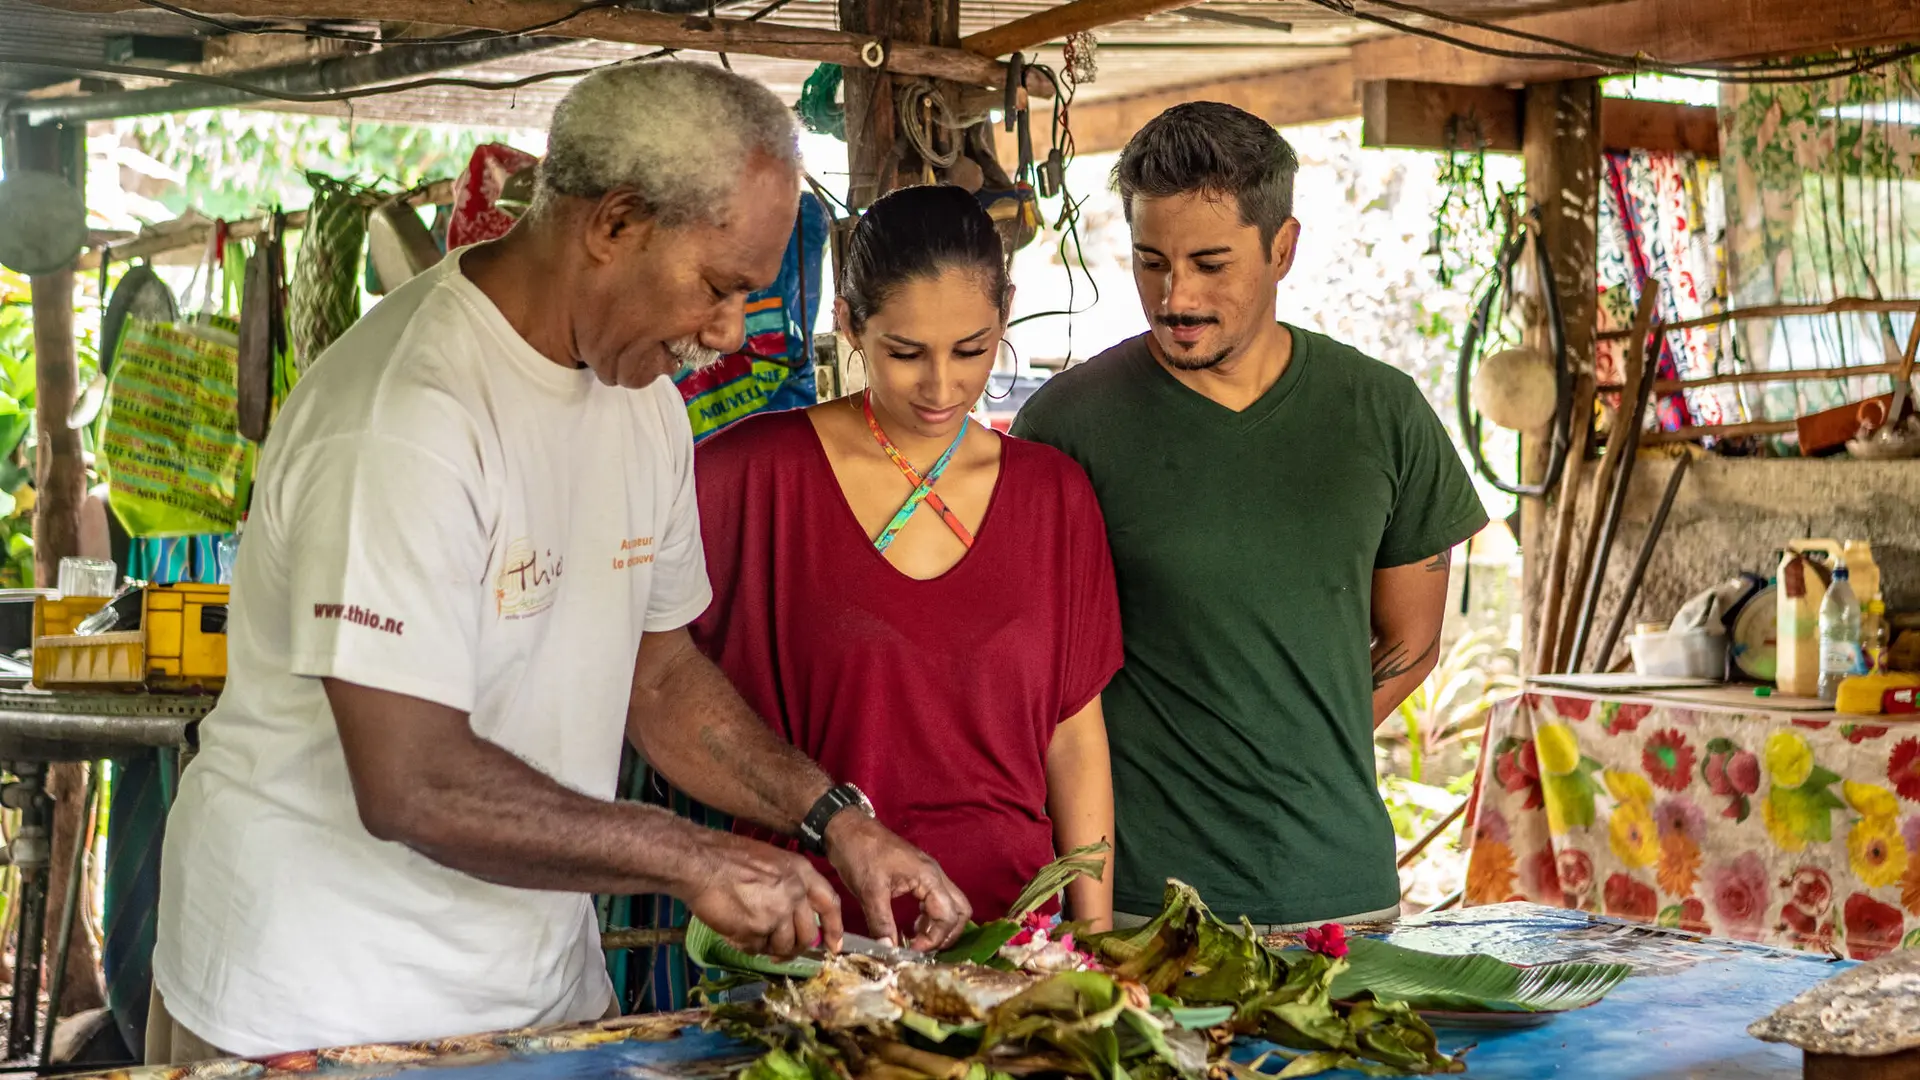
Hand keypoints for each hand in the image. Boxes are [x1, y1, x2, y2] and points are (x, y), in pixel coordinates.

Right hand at [686, 834, 843, 958]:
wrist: (700, 862)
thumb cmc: (727, 857)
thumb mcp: (770, 861)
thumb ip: (787, 886)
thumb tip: (791, 917)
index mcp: (801, 871)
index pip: (830, 904)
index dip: (834, 928)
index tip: (833, 947)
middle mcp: (796, 892)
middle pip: (808, 934)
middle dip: (794, 947)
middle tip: (779, 952)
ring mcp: (778, 912)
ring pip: (784, 946)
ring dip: (767, 948)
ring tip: (748, 936)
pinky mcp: (758, 928)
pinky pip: (758, 949)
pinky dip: (746, 946)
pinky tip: (733, 933)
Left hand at [825, 814, 970, 950]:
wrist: (847, 829)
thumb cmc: (860, 854)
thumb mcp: (869, 892)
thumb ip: (881, 923)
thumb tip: (890, 951)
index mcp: (928, 877)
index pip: (947, 915)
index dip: (934, 938)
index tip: (913, 951)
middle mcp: (935, 875)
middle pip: (960, 910)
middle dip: (947, 933)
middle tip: (923, 948)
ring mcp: (928, 874)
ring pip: (951, 905)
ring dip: (939, 926)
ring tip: (916, 940)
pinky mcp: (919, 876)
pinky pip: (936, 900)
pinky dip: (930, 917)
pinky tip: (912, 927)